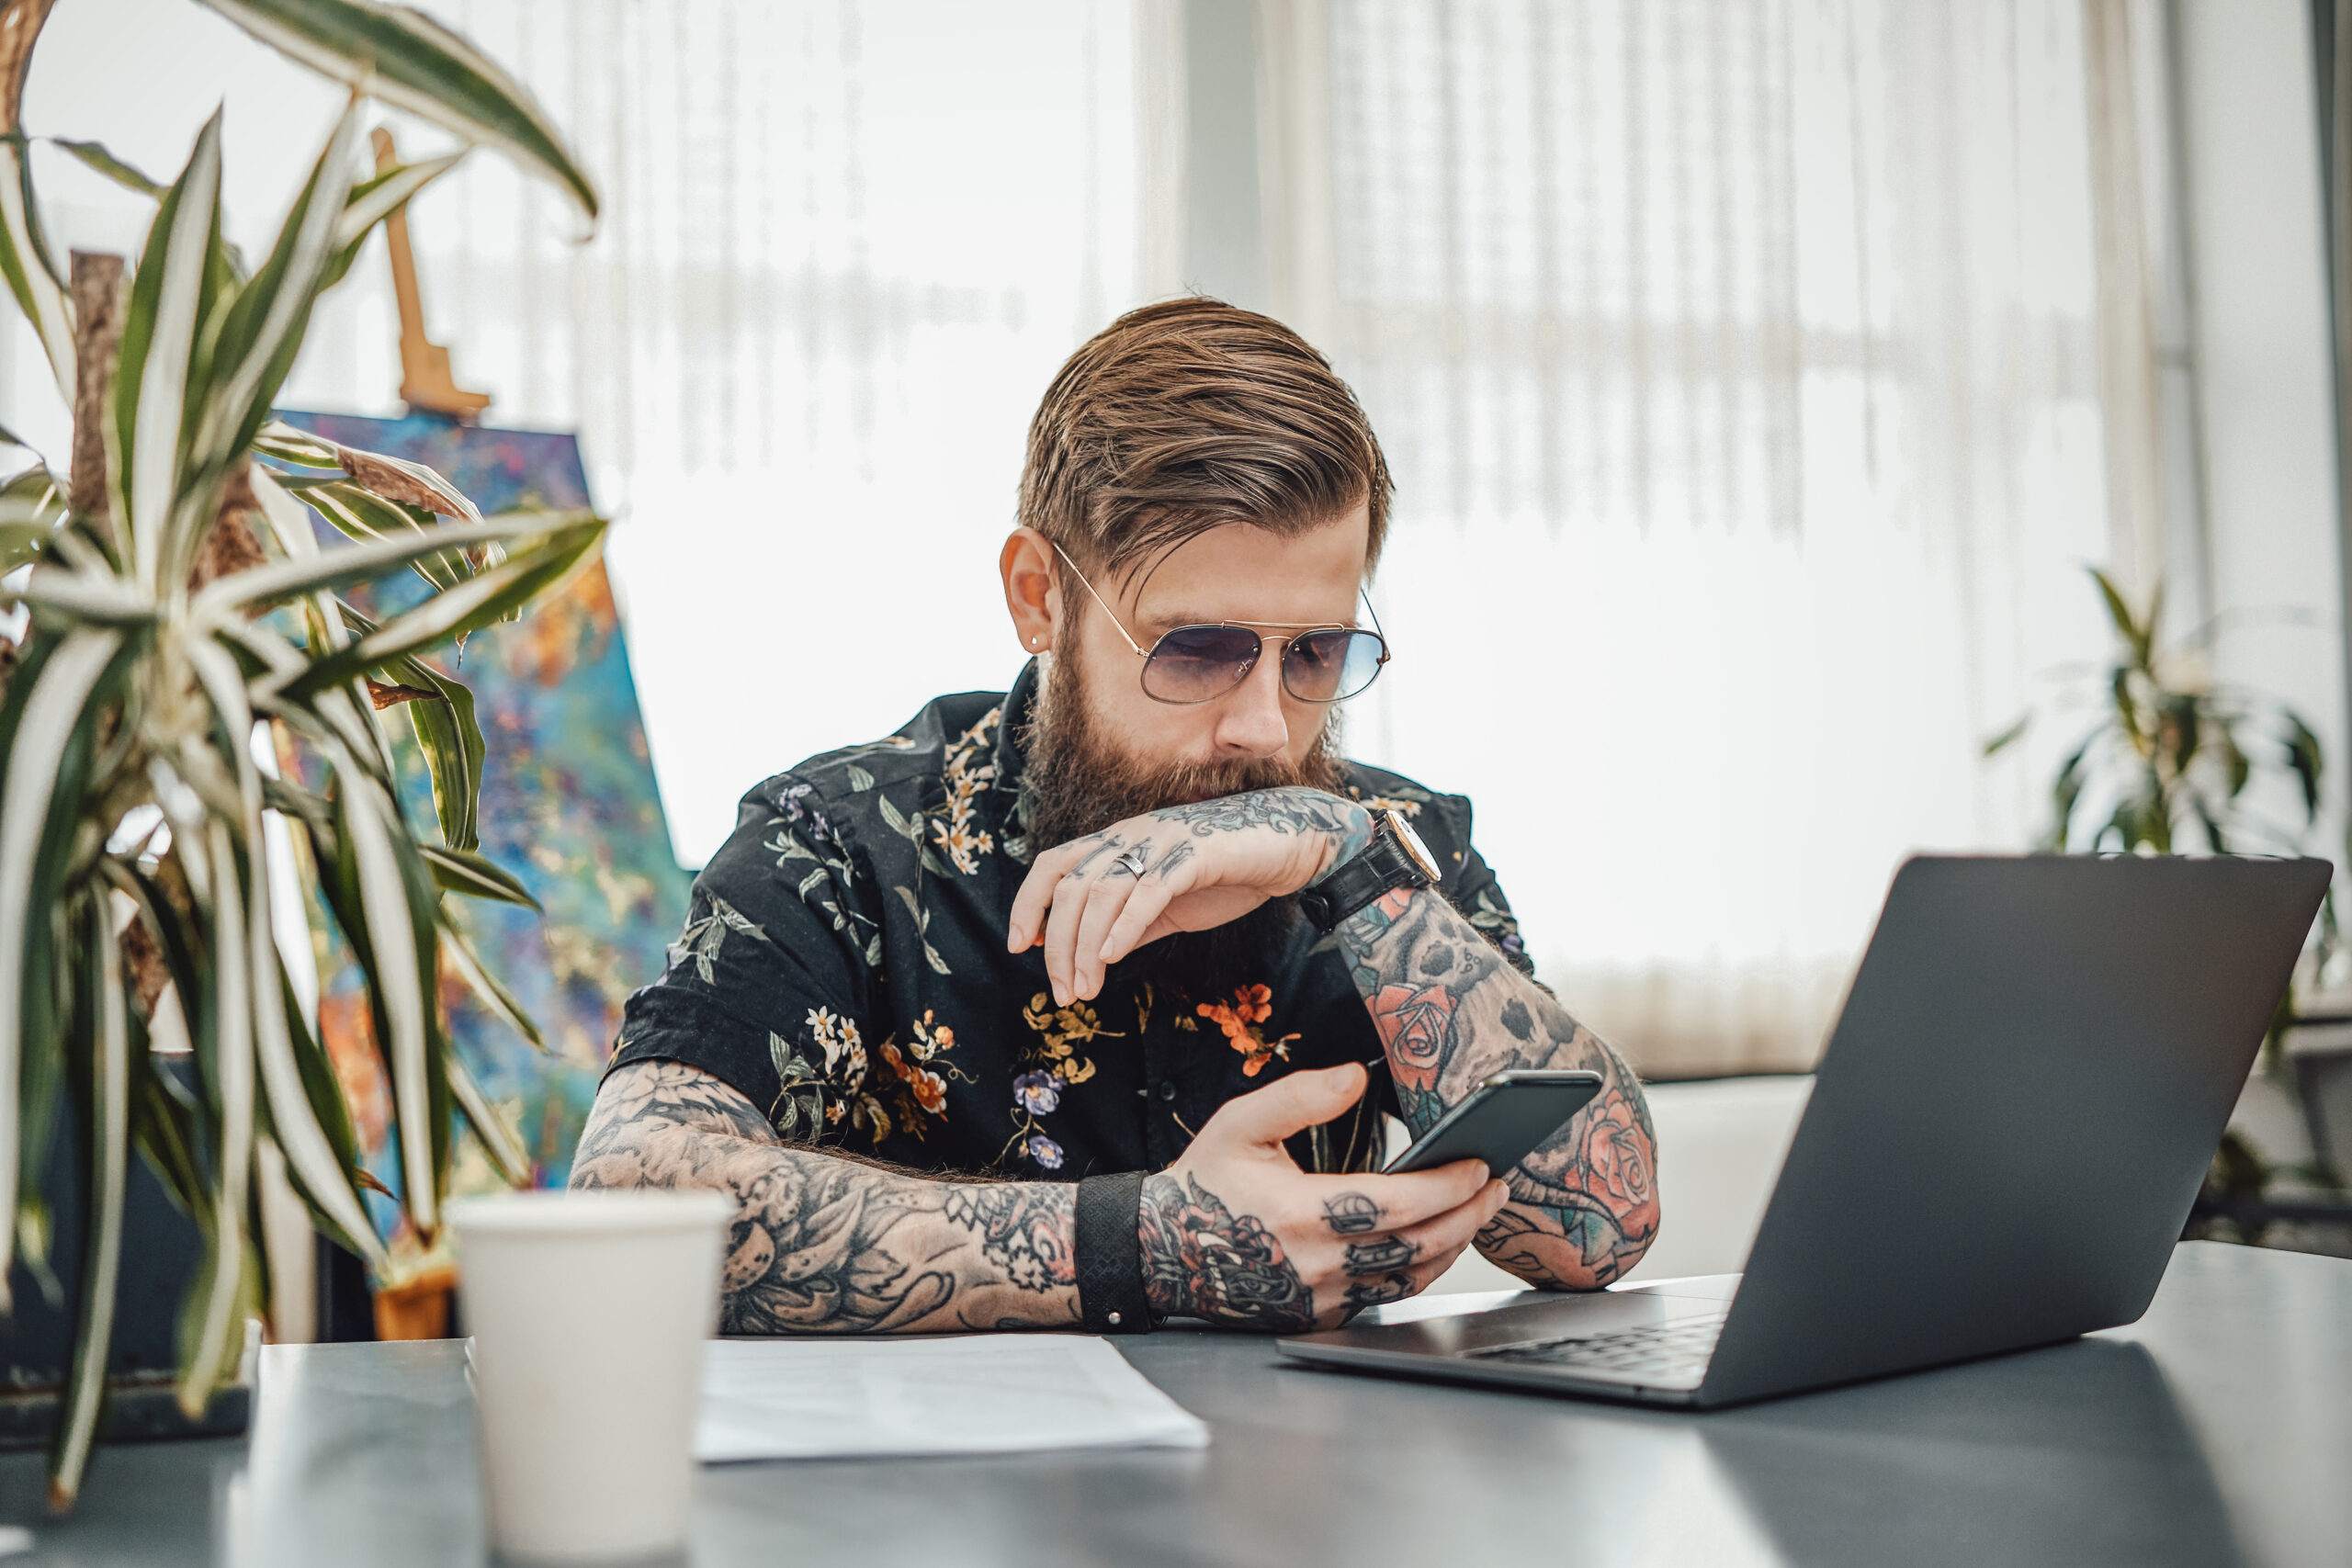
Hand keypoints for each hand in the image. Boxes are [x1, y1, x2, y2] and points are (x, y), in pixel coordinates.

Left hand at [1006, 786, 1371, 1004]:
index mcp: (1120, 843)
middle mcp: (1133, 835)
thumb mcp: (1171, 905)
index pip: (1054, 865)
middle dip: (1059, 946)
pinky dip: (1125, 925)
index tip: (1019, 946)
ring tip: (1086, 989)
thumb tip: (1095, 956)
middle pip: (1072, 887)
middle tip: (1064, 993)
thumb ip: (1133, 924)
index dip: (1027, 903)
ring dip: (1087, 946)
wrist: (1293, 845)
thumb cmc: (1231, 872)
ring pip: (1103, 891)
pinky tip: (1114, 958)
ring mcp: (1163, 841)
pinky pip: (1149, 890)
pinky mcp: (1196, 853)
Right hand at [1137, 1064, 1509, 1330]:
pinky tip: (1435, 1242)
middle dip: (1469, 1214)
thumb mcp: (1241, 1123)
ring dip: (1453, 1245)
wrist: (1163, 1251)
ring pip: (1410, 1278)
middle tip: (1496, 1186)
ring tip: (1477, 1211)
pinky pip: (1386, 1297)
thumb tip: (1356, 1076)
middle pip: (1419, 1246)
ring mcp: (1319, 1298)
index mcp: (1300, 1213)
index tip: (1478, 1164)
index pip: (1399, 1205)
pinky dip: (1419, 1269)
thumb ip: (1301, 1097)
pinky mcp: (1319, 1316)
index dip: (1448, 1186)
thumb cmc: (1206, 1182)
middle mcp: (1316, 1264)